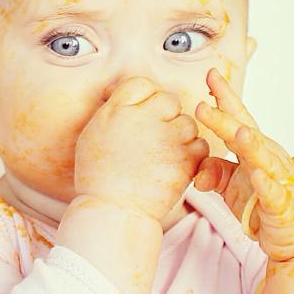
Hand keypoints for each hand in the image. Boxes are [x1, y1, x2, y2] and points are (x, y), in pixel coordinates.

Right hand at [75, 76, 208, 221]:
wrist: (113, 209)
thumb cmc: (98, 175)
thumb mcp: (93, 133)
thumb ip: (113, 111)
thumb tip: (123, 98)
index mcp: (117, 111)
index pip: (141, 84)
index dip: (145, 96)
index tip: (142, 111)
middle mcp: (142, 119)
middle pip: (168, 99)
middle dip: (166, 113)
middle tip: (156, 132)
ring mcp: (166, 140)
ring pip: (187, 122)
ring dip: (180, 134)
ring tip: (165, 151)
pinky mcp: (184, 161)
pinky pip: (200, 145)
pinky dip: (192, 153)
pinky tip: (177, 162)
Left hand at [195, 68, 293, 261]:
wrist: (291, 237)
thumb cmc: (261, 205)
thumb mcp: (231, 186)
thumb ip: (213, 172)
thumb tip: (196, 170)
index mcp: (255, 149)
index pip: (238, 118)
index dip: (224, 97)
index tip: (210, 75)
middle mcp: (268, 159)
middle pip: (245, 133)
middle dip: (226, 118)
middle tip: (202, 106)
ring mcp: (277, 181)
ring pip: (263, 159)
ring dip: (250, 144)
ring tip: (237, 132)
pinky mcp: (282, 205)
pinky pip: (272, 193)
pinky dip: (264, 183)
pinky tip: (255, 175)